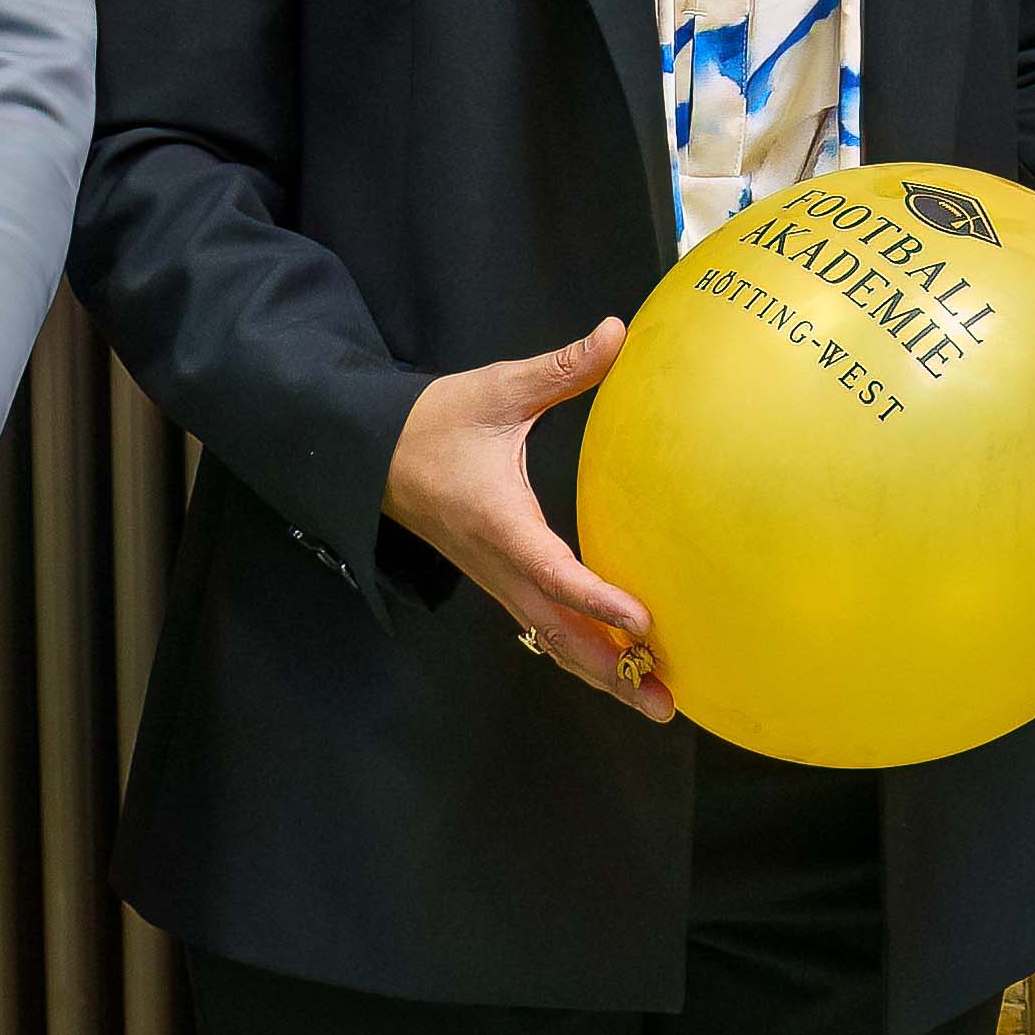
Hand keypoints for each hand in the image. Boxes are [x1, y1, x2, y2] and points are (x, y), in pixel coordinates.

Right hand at [384, 325, 674, 721]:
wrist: (369, 454)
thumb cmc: (434, 422)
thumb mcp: (497, 390)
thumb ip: (561, 368)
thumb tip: (620, 332)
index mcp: (499, 524)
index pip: (554, 574)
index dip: (599, 600)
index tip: (643, 622)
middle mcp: (498, 565)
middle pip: (559, 634)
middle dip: (612, 672)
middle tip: (665, 702)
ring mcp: (496, 580)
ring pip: (552, 641)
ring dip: (601, 672)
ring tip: (654, 701)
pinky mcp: (498, 581)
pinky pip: (543, 627)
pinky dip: (581, 651)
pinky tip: (620, 665)